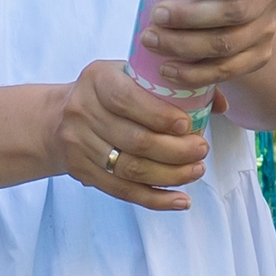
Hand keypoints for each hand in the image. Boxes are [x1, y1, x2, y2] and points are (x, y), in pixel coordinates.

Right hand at [55, 59, 215, 209]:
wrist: (55, 119)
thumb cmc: (107, 93)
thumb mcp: (129, 75)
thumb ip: (172, 85)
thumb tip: (219, 105)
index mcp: (98, 80)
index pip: (128, 100)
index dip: (160, 116)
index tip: (188, 126)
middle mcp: (82, 111)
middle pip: (134, 140)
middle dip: (175, 150)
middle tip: (202, 151)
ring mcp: (79, 145)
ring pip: (131, 169)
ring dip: (170, 175)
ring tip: (196, 171)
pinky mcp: (82, 172)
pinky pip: (122, 191)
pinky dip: (155, 199)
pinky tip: (181, 200)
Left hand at [123, 0, 275, 108]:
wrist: (214, 2)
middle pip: (236, 13)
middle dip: (191, 17)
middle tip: (156, 15)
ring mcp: (265, 31)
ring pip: (227, 45)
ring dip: (185, 46)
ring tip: (151, 41)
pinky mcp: (256, 58)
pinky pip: (226, 71)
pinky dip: (194, 74)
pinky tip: (167, 69)